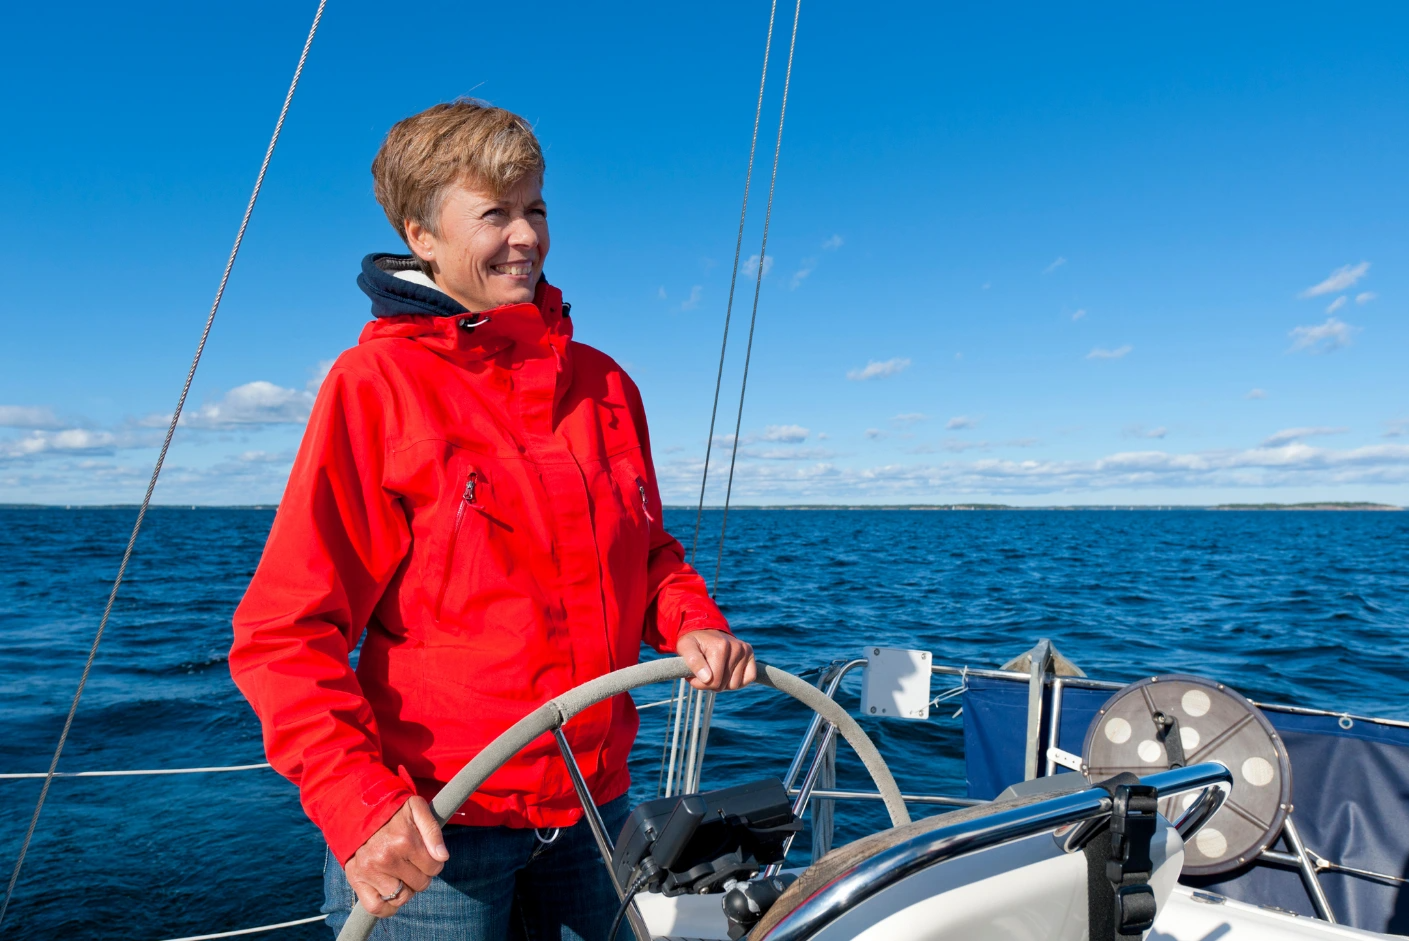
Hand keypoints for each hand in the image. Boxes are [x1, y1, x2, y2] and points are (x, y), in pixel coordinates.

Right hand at [345, 796, 448, 916]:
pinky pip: (376, 908)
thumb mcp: (417, 808)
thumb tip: (442, 857)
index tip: (425, 853)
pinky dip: (387, 907)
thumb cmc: (392, 811)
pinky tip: (391, 894)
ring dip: (406, 890)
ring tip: (401, 874)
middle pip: (420, 884)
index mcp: (404, 840)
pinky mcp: (356, 880)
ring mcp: (370, 871)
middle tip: (411, 862)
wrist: (357, 810)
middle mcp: (386, 858)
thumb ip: (433, 831)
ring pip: (402, 897)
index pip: (434, 867)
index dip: (434, 861)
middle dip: (421, 875)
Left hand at [677, 629, 755, 690]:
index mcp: (720, 647)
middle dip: (711, 683)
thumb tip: (707, 678)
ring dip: (723, 682)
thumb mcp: (685, 648)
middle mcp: (736, 648)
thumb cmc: (694, 642)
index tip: (693, 676)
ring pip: (735, 685)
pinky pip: (748, 678)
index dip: (700, 684)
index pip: (713, 682)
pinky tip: (728, 672)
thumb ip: (693, 662)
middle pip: (723, 685)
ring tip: (715, 670)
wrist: (704, 630)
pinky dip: (738, 680)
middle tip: (704, 672)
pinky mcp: (750, 654)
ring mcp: (745, 651)